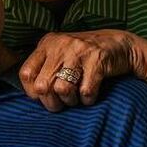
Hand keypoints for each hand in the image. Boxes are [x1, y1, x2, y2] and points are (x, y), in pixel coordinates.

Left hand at [19, 29, 138, 111]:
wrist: (120, 44)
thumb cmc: (85, 55)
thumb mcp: (61, 53)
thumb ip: (45, 67)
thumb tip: (33, 93)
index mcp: (48, 43)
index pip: (26, 73)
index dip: (32, 92)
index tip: (44, 96)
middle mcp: (60, 45)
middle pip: (43, 85)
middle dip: (52, 102)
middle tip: (62, 103)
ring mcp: (79, 51)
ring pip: (62, 89)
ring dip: (70, 101)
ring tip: (77, 98)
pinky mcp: (97, 60)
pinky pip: (86, 91)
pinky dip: (88, 99)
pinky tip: (90, 94)